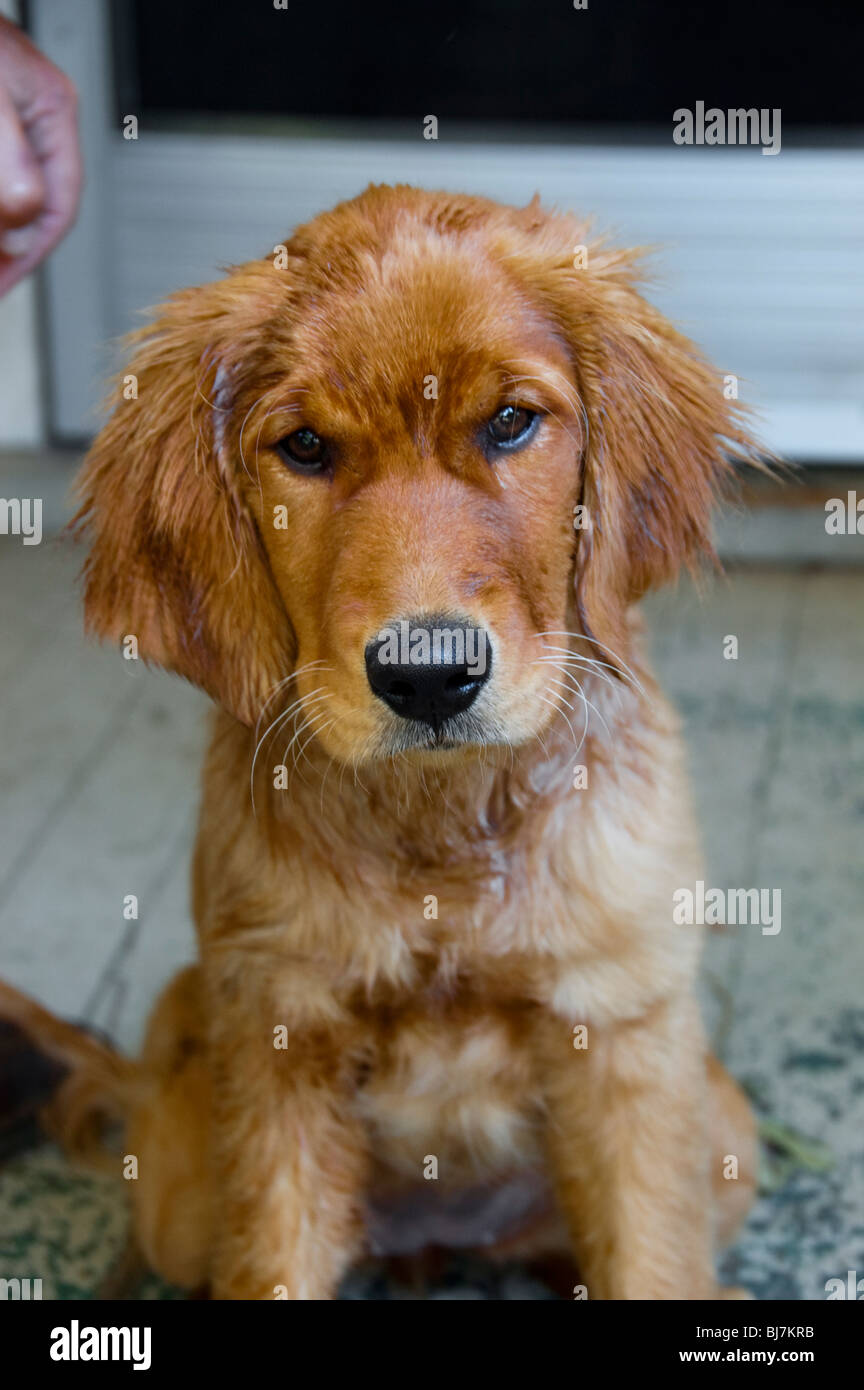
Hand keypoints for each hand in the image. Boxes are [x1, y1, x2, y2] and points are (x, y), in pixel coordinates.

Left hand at [0, 16, 81, 295]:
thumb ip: (12, 161)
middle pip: (33, 208)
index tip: (3, 285)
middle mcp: (36, 118)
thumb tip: (28, 215)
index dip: (29, 256)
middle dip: (10, 250)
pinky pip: (1, 179)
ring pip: (11, 197)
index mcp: (53, 111)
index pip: (59, 207)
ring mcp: (10, 119)